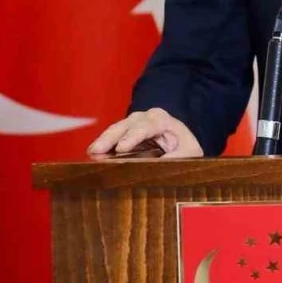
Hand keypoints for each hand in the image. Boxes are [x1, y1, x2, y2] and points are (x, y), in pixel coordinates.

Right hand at [87, 108, 203, 159]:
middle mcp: (144, 118)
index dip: (133, 137)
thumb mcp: (190, 152)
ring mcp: (131, 124)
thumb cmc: (184, 146)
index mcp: (161, 119)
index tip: (121, 148)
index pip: (146, 126)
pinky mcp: (123, 135)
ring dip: (103, 141)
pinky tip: (92, 154)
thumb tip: (164, 164)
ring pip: (116, 130)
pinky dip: (102, 145)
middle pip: (126, 125)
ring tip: (91, 153)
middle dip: (111, 137)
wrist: (179, 141)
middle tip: (96, 151)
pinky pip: (112, 138)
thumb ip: (180, 157)